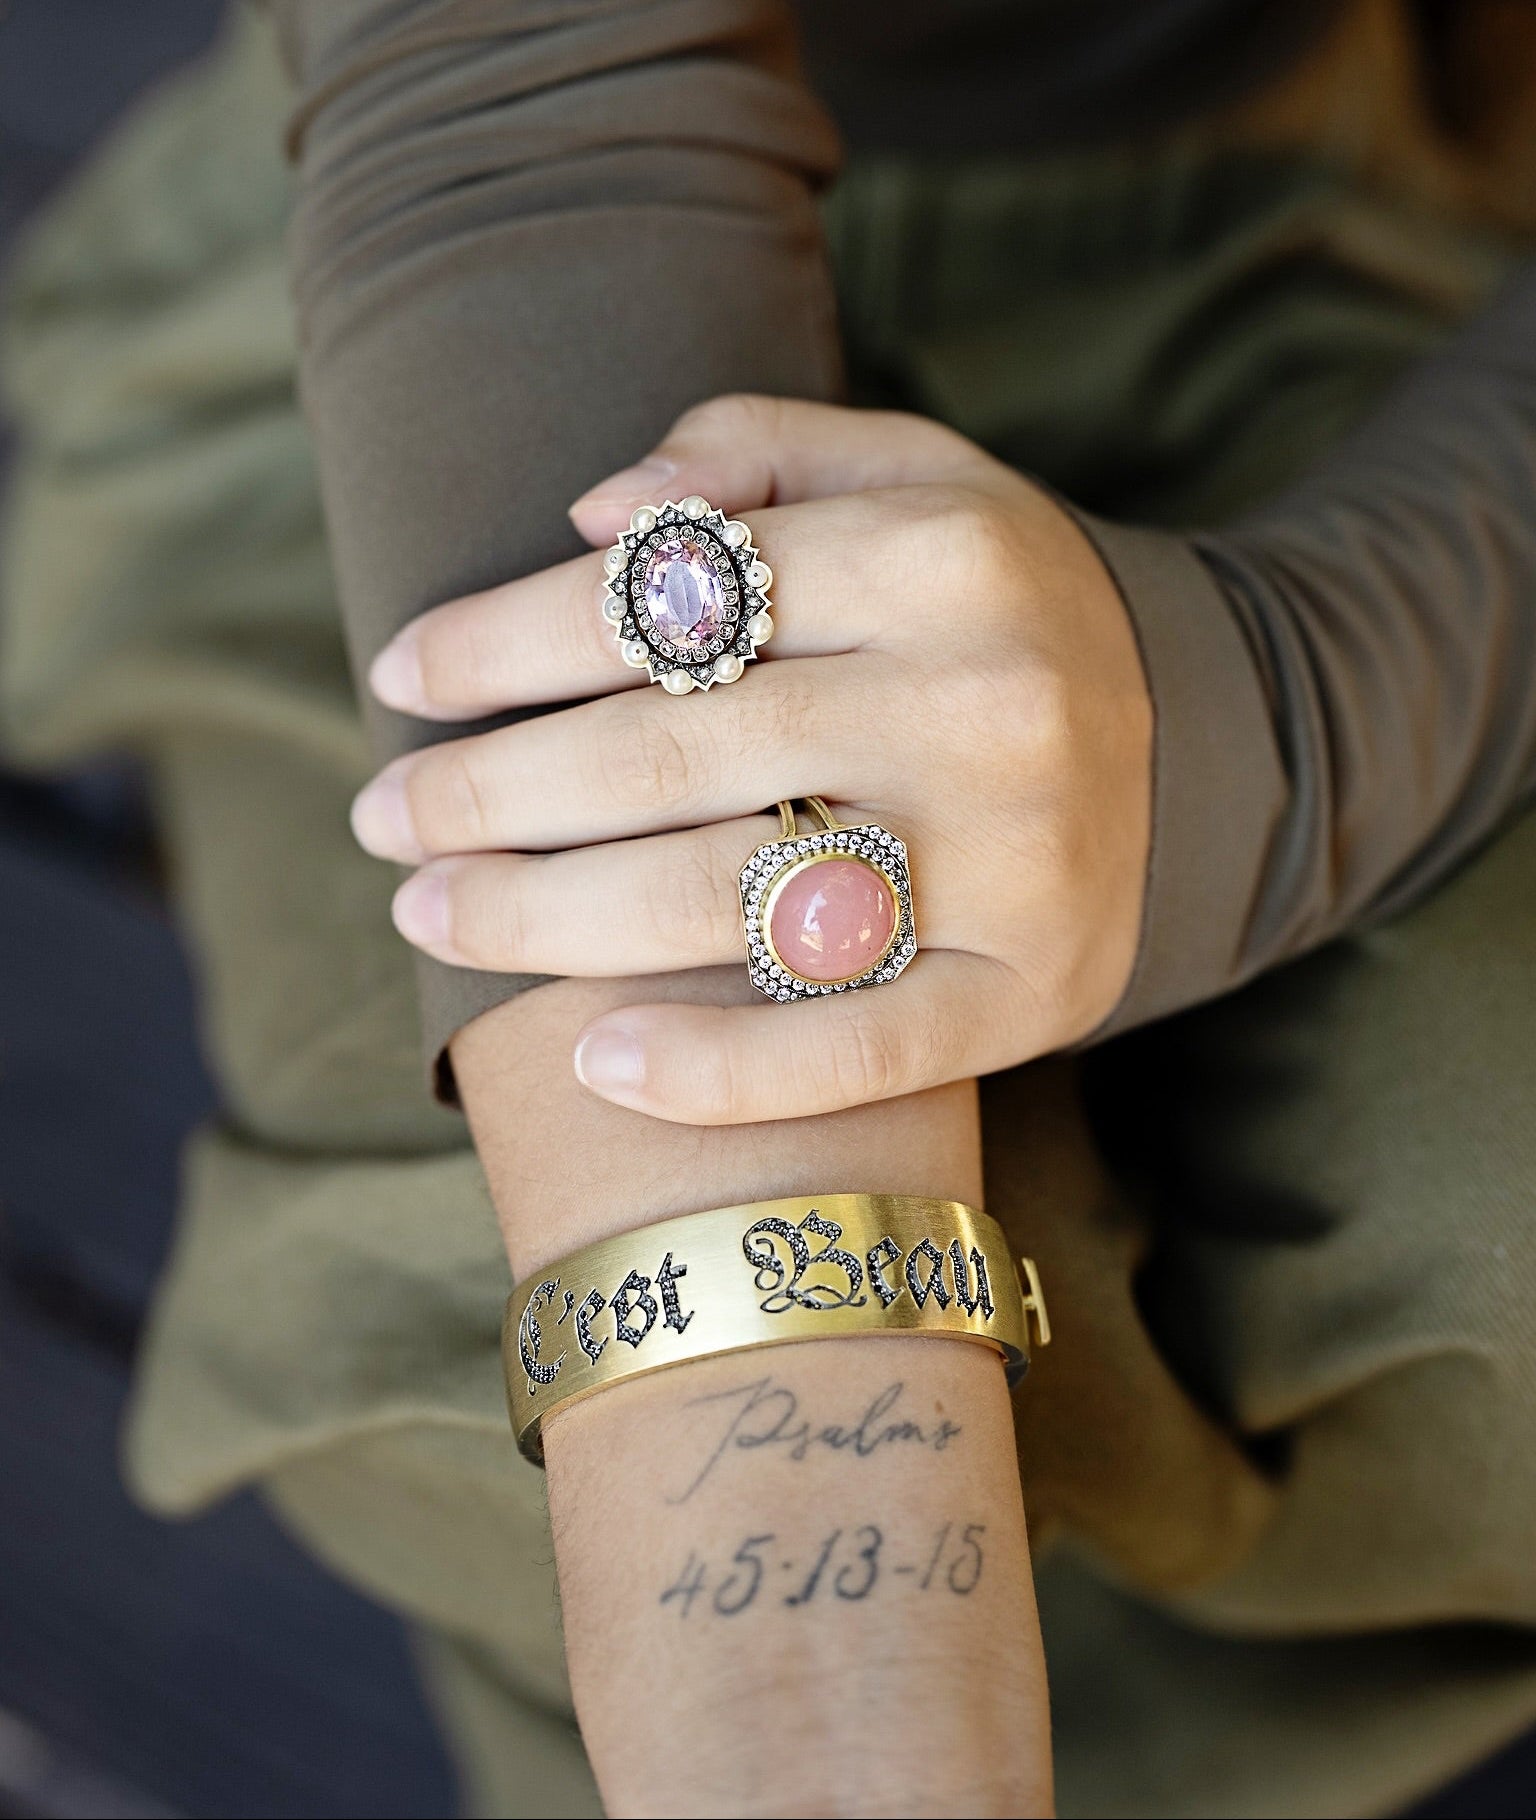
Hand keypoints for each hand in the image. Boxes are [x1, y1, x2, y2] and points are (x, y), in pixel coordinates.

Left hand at [352, 397, 1151, 1124]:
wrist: (1203, 740)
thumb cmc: (998, 608)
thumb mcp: (913, 474)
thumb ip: (753, 456)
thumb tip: (590, 515)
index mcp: (941, 555)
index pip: (667, 598)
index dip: (502, 639)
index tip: (398, 675)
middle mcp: (981, 704)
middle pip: (668, 753)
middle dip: (488, 790)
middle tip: (381, 815)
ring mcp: (1014, 863)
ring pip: (729, 898)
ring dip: (544, 917)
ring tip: (429, 914)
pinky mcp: (1031, 991)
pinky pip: (855, 1044)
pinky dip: (718, 1068)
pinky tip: (595, 1062)